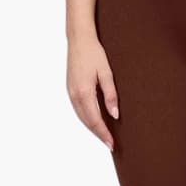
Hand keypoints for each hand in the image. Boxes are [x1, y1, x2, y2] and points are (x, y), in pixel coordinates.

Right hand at [67, 33, 118, 151]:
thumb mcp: (107, 73)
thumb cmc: (94, 53)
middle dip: (98, 134)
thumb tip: (115, 115)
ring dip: (92, 128)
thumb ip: (111, 95)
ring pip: (81, 117)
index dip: (103, 133)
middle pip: (87, 122)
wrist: (79, 40)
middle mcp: (74, 95)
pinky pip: (78, 110)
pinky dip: (86, 119)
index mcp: (84, 92)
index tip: (111, 144)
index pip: (95, 120)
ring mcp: (70, 92)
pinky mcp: (70, 89)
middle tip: (110, 144)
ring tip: (104, 136)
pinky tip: (95, 121)